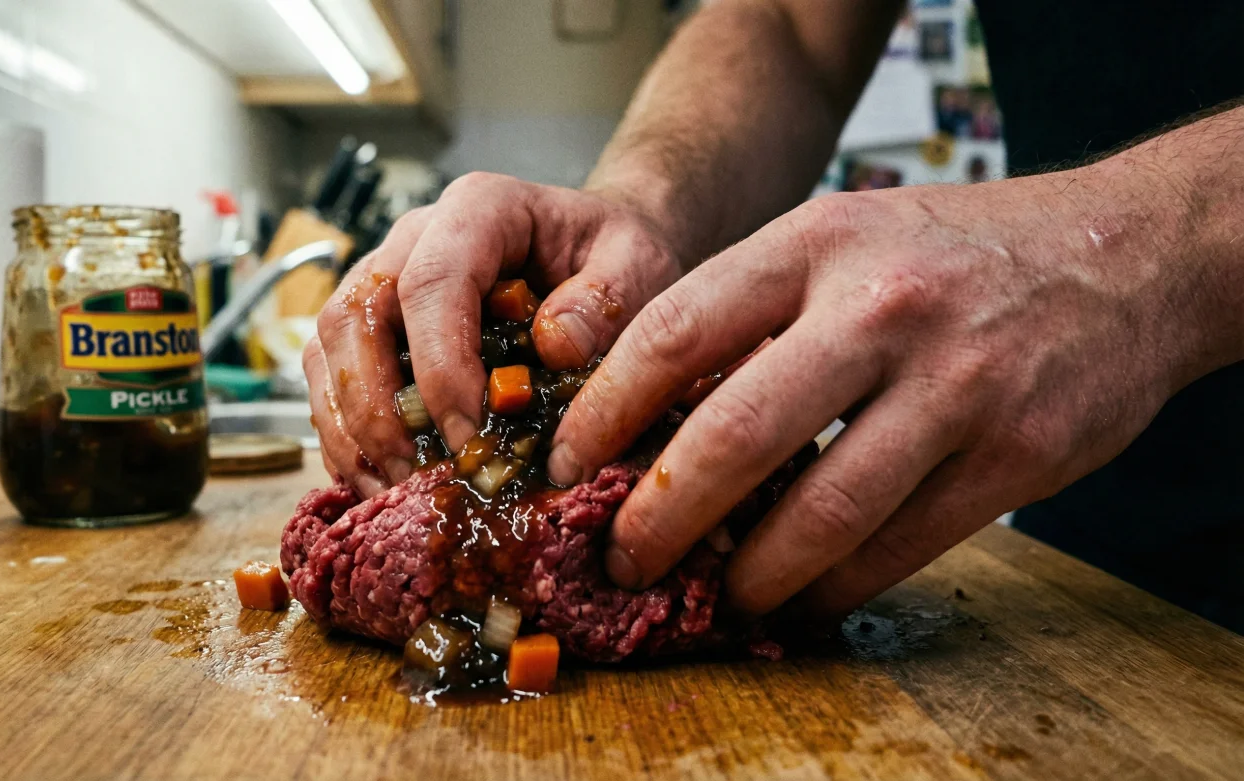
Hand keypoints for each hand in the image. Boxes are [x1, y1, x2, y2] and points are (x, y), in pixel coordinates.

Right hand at [303, 172, 681, 496]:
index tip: (468, 436)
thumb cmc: (614, 257)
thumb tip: (553, 345)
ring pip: (329, 345)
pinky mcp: (373, 322)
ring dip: (348, 425)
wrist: (598, 252)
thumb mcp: (640, 264)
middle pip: (356, 313)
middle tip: (413, 476)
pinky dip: (345, 432)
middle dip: (375, 406)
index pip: (433, 281)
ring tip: (389, 489)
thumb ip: (608, 298)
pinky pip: (331, 374)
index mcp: (479, 209)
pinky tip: (378, 480)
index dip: (440, 365)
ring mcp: (385, 277)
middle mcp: (415, 237)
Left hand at [551, 169, 1218, 617]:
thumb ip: (751, 309)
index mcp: (816, 243)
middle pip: (733, 434)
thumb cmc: (952, 254)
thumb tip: (643, 413)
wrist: (1126, 255)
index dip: (603, 414)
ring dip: (750, 571)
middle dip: (659, 517)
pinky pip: (900, 545)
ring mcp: (955, 384)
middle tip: (621, 559)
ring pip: (822, 509)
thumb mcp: (843, 237)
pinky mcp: (1015, 455)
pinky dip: (837, 585)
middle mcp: (880, 308)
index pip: (674, 333)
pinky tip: (803, 597)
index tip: (564, 469)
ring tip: (715, 595)